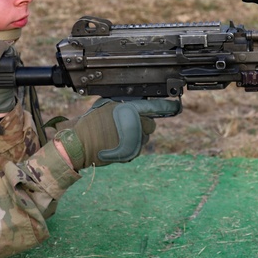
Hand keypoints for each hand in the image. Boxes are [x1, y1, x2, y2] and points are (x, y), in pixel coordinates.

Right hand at [62, 98, 180, 169]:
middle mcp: (137, 125)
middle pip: (151, 125)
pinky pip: (137, 148)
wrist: (81, 144)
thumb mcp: (107, 105)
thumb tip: (136, 104)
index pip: (155, 106)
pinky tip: (117, 143)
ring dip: (136, 136)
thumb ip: (125, 104)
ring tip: (118, 134)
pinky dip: (131, 146)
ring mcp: (135, 141)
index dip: (168, 106)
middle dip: (143, 124)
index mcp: (131, 110)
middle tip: (128, 124)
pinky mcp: (131, 153)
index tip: (177, 105)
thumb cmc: (91, 122)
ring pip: (144, 138)